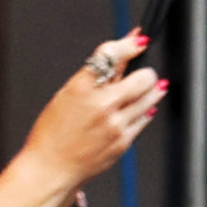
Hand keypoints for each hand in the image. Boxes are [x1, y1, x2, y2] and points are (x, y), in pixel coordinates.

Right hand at [29, 48, 168, 198]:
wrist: (52, 166)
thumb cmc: (54, 131)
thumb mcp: (66, 96)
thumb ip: (94, 80)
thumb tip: (120, 61)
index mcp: (79, 87)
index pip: (110, 56)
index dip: (129, 44)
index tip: (140, 40)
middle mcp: (100, 104)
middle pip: (140, 78)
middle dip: (146, 73)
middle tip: (145, 72)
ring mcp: (115, 124)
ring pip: (149, 99)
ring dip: (153, 91)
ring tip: (154, 86)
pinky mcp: (124, 141)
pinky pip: (144, 120)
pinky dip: (145, 111)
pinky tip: (144, 108)